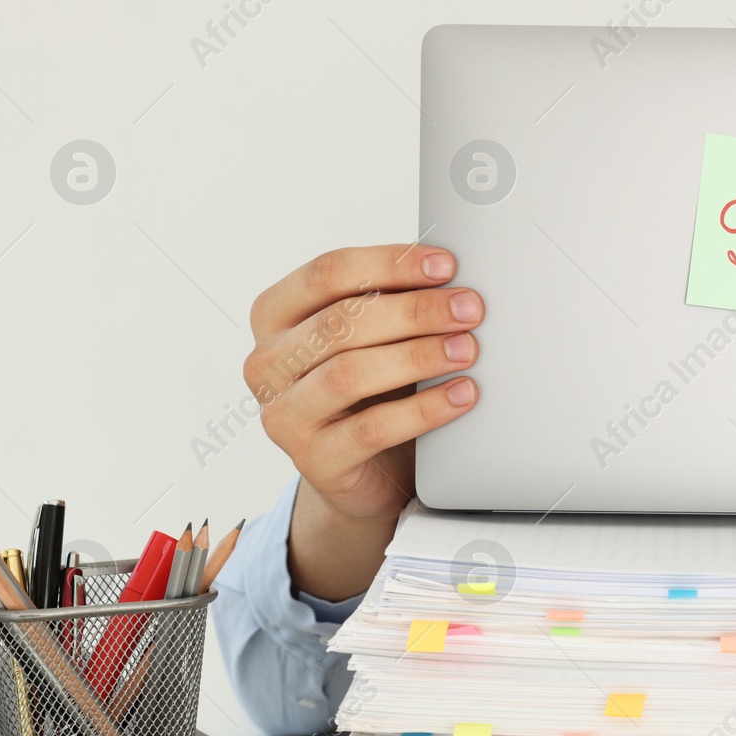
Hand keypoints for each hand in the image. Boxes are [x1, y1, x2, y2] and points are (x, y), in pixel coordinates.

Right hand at [243, 244, 483, 597]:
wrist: (368, 471)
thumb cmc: (373, 389)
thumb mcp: (374, 337)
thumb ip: (392, 301)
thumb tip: (450, 274)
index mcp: (275, 315)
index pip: (328, 273)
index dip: (390, 263)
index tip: (446, 265)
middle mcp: (266, 363)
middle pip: (341, 322)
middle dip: (415, 311)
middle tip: (469, 310)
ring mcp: (282, 414)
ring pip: (350, 374)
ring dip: (418, 356)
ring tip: (468, 349)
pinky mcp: (313, 460)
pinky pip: (373, 429)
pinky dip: (424, 409)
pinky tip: (462, 395)